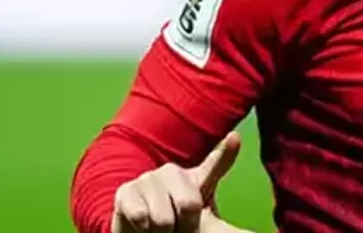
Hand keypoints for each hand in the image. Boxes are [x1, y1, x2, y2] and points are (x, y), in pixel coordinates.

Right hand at [112, 131, 254, 232]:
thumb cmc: (180, 229)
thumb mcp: (206, 227)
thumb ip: (227, 230)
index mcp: (200, 179)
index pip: (217, 164)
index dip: (226, 152)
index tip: (235, 138)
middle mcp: (175, 173)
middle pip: (190, 204)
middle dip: (185, 226)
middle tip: (178, 228)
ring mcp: (150, 178)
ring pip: (163, 217)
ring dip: (162, 232)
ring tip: (160, 229)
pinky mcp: (127, 190)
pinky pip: (140, 216)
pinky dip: (143, 231)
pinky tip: (142, 227)